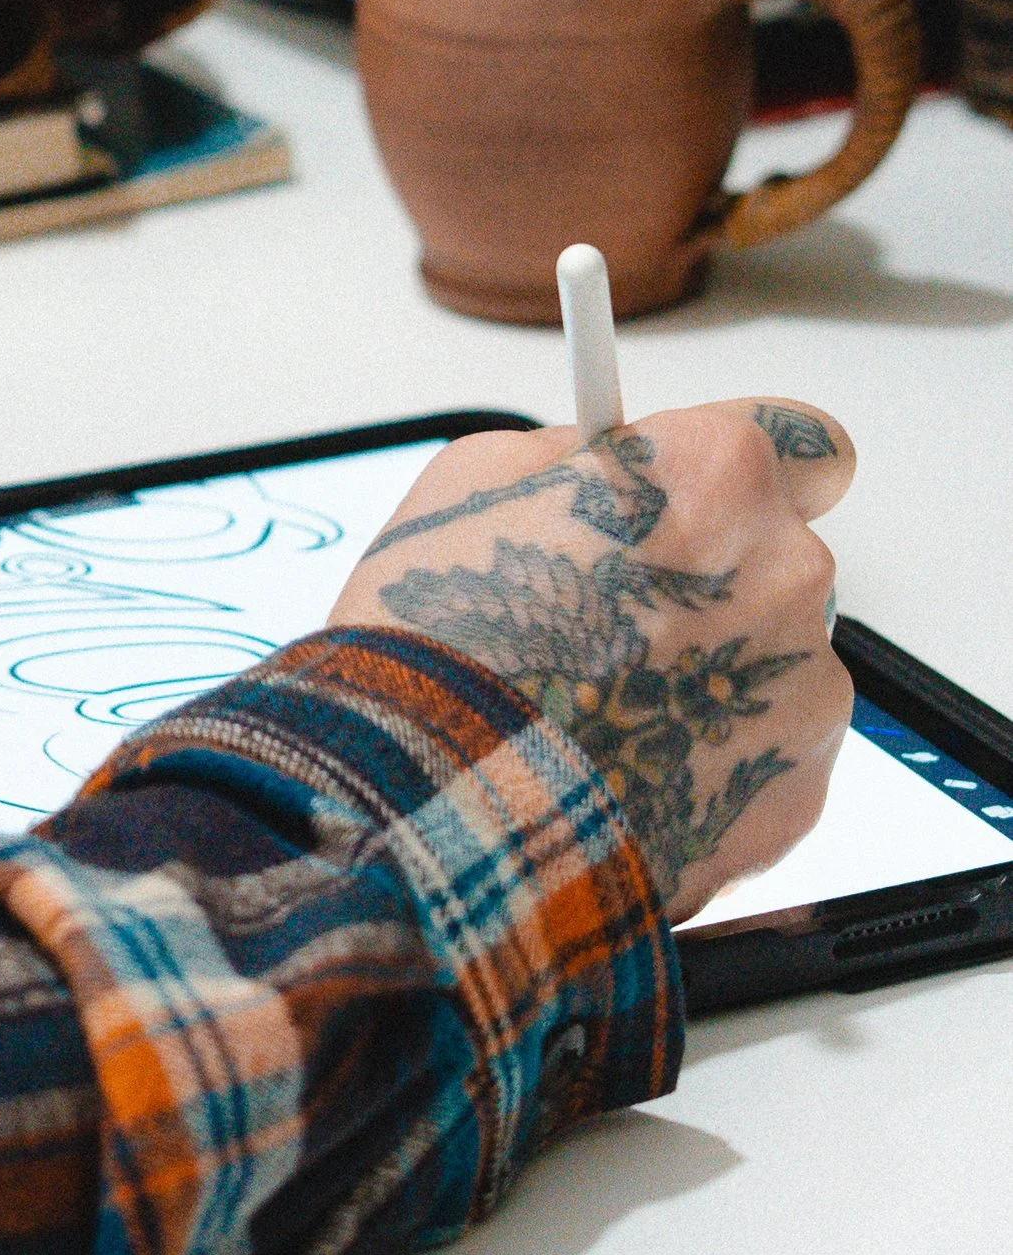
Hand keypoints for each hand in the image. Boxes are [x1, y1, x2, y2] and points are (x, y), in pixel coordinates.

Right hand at [327, 400, 855, 922]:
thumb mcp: (472, 484)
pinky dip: (713, 757)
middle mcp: (786, 573)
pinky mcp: (799, 792)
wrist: (445, 810)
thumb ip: (576, 458)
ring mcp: (807, 690)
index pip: (808, 444)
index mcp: (716, 478)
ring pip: (777, 662)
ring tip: (606, 706)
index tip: (711, 500)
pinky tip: (627, 763)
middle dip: (715, 580)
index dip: (748, 477)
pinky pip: (771, 753)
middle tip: (616, 617)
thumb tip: (610, 462)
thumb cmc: (448, 646)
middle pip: (781, 559)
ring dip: (712, 673)